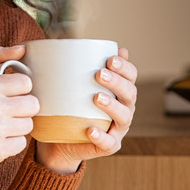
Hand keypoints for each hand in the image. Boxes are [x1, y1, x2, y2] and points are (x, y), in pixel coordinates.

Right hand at [0, 45, 39, 189]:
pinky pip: (21, 144)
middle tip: (5, 114)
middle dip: (22, 110)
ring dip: (17, 128)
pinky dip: (11, 145)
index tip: (7, 96)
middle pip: (32, 104)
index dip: (19, 91)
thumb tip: (22, 48)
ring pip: (29, 125)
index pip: (26, 83)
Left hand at [35, 47, 137, 173]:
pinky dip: (102, 137)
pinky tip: (91, 130)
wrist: (60, 139)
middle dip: (117, 82)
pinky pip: (109, 143)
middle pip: (130, 93)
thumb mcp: (69, 84)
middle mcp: (123, 108)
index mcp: (119, 90)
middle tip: (99, 74)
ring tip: (96, 97)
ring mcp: (117, 128)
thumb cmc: (68, 105)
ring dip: (112, 106)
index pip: (130, 75)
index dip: (125, 67)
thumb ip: (72, 66)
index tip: (110, 58)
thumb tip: (59, 43)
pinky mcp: (108, 146)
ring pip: (124, 117)